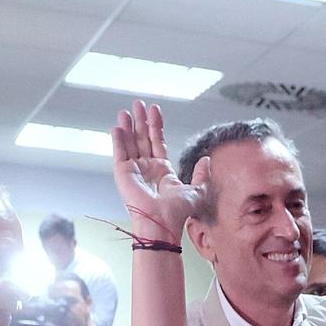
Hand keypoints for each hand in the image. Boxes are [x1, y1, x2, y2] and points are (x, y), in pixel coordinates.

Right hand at [111, 100, 207, 242]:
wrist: (162, 222)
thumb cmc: (178, 212)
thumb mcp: (197, 191)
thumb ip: (201, 174)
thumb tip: (207, 159)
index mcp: (162, 170)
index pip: (158, 141)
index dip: (156, 125)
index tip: (155, 109)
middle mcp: (147, 167)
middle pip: (142, 138)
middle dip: (141, 120)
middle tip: (138, 103)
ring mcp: (134, 169)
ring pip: (130, 142)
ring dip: (128, 126)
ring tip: (126, 110)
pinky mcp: (122, 173)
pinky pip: (120, 152)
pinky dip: (119, 139)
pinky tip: (118, 127)